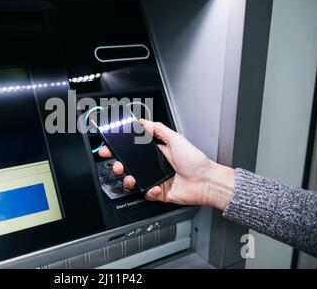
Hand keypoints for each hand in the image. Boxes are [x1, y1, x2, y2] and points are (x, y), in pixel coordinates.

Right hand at [98, 119, 234, 209]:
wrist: (207, 181)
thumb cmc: (195, 161)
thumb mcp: (176, 139)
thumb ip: (159, 130)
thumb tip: (143, 121)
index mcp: (156, 152)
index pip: (133, 149)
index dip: (120, 149)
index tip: (109, 148)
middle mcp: (153, 166)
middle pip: (129, 166)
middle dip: (119, 165)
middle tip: (116, 165)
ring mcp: (155, 179)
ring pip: (134, 181)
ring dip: (129, 180)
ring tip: (131, 178)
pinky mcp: (159, 193)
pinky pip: (146, 193)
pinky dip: (148, 191)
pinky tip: (154, 187)